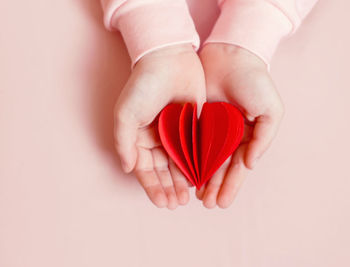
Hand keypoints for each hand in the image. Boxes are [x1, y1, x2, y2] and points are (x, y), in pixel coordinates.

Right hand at [114, 44, 205, 208]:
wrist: (169, 58)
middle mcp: (157, 138)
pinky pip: (196, 149)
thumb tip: (127, 169)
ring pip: (180, 164)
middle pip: (163, 171)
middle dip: (168, 189)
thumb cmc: (144, 85)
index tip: (162, 202)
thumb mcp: (125, 114)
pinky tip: (200, 178)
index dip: (153, 187)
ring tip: (187, 198)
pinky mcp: (194, 125)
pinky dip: (197, 165)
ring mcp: (176, 133)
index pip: (145, 169)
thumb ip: (124, 142)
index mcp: (139, 138)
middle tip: (176, 204)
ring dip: (182, 182)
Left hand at [197, 43, 284, 207]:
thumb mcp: (271, 110)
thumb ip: (263, 139)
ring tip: (197, 197)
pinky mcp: (197, 119)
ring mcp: (213, 129)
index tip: (223, 202)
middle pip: (221, 167)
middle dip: (216, 187)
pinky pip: (192, 142)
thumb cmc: (256, 81)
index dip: (231, 185)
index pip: (239, 167)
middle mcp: (230, 136)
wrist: (232, 54)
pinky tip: (185, 173)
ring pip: (206, 159)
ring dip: (202, 178)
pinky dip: (189, 158)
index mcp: (249, 136)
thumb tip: (249, 165)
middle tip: (207, 205)